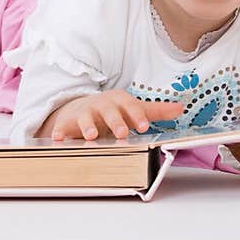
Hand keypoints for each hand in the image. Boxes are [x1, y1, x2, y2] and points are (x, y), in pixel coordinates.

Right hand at [36, 89, 183, 140]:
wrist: (82, 107)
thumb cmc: (113, 111)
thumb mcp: (133, 109)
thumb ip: (156, 112)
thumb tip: (180, 109)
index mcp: (119, 101)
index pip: (130, 106)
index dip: (137, 115)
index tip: (144, 126)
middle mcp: (102, 105)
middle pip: (109, 111)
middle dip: (115, 121)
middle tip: (122, 133)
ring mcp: (84, 112)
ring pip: (86, 118)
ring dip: (88, 126)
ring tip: (92, 136)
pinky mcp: (68, 122)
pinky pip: (63, 126)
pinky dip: (59, 132)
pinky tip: (58, 139)